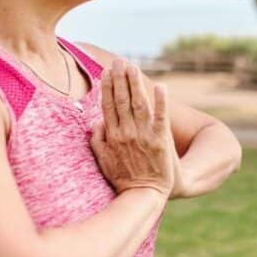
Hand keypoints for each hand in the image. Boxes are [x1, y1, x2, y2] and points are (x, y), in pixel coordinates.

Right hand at [91, 60, 175, 196]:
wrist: (145, 195)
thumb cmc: (123, 179)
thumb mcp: (103, 161)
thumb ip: (97, 141)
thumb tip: (95, 122)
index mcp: (112, 136)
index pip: (108, 106)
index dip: (108, 87)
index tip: (107, 71)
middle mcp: (127, 133)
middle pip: (122, 100)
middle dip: (120, 78)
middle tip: (119, 61)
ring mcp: (144, 136)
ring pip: (138, 104)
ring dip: (136, 83)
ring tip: (133, 66)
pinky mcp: (160, 141)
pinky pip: (161, 118)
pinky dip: (161, 102)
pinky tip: (161, 86)